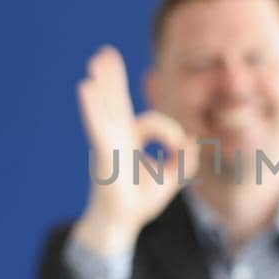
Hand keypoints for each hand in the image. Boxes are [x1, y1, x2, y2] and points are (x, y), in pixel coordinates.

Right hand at [71, 46, 196, 254]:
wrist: (121, 225)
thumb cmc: (140, 203)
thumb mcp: (172, 178)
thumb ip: (186, 159)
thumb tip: (193, 142)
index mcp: (128, 141)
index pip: (152, 121)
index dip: (172, 133)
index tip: (182, 150)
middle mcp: (115, 138)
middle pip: (114, 101)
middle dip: (112, 78)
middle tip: (104, 54)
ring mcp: (106, 144)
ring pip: (105, 107)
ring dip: (103, 83)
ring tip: (97, 59)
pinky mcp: (102, 154)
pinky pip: (98, 126)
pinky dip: (92, 107)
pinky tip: (85, 88)